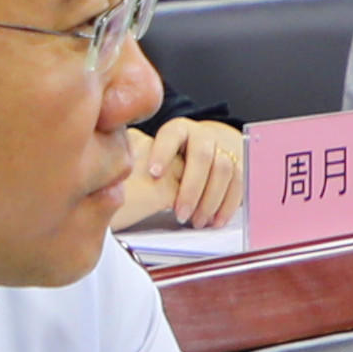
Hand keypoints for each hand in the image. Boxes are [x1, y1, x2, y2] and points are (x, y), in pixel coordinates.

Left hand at [111, 117, 245, 230]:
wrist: (202, 152)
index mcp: (177, 130)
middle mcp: (202, 136)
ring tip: (197, 221)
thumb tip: (114, 170)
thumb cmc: (166, 160)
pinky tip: (214, 221)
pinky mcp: (238, 167)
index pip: (171, 135)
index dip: (163, 153)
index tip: (154, 174)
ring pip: (224, 170)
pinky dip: (227, 205)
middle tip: (179, 213)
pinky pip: (238, 184)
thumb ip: (135, 159)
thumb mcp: (146, 155)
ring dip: (210, 199)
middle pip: (202, 156)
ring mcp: (223, 150)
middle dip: (191, 188)